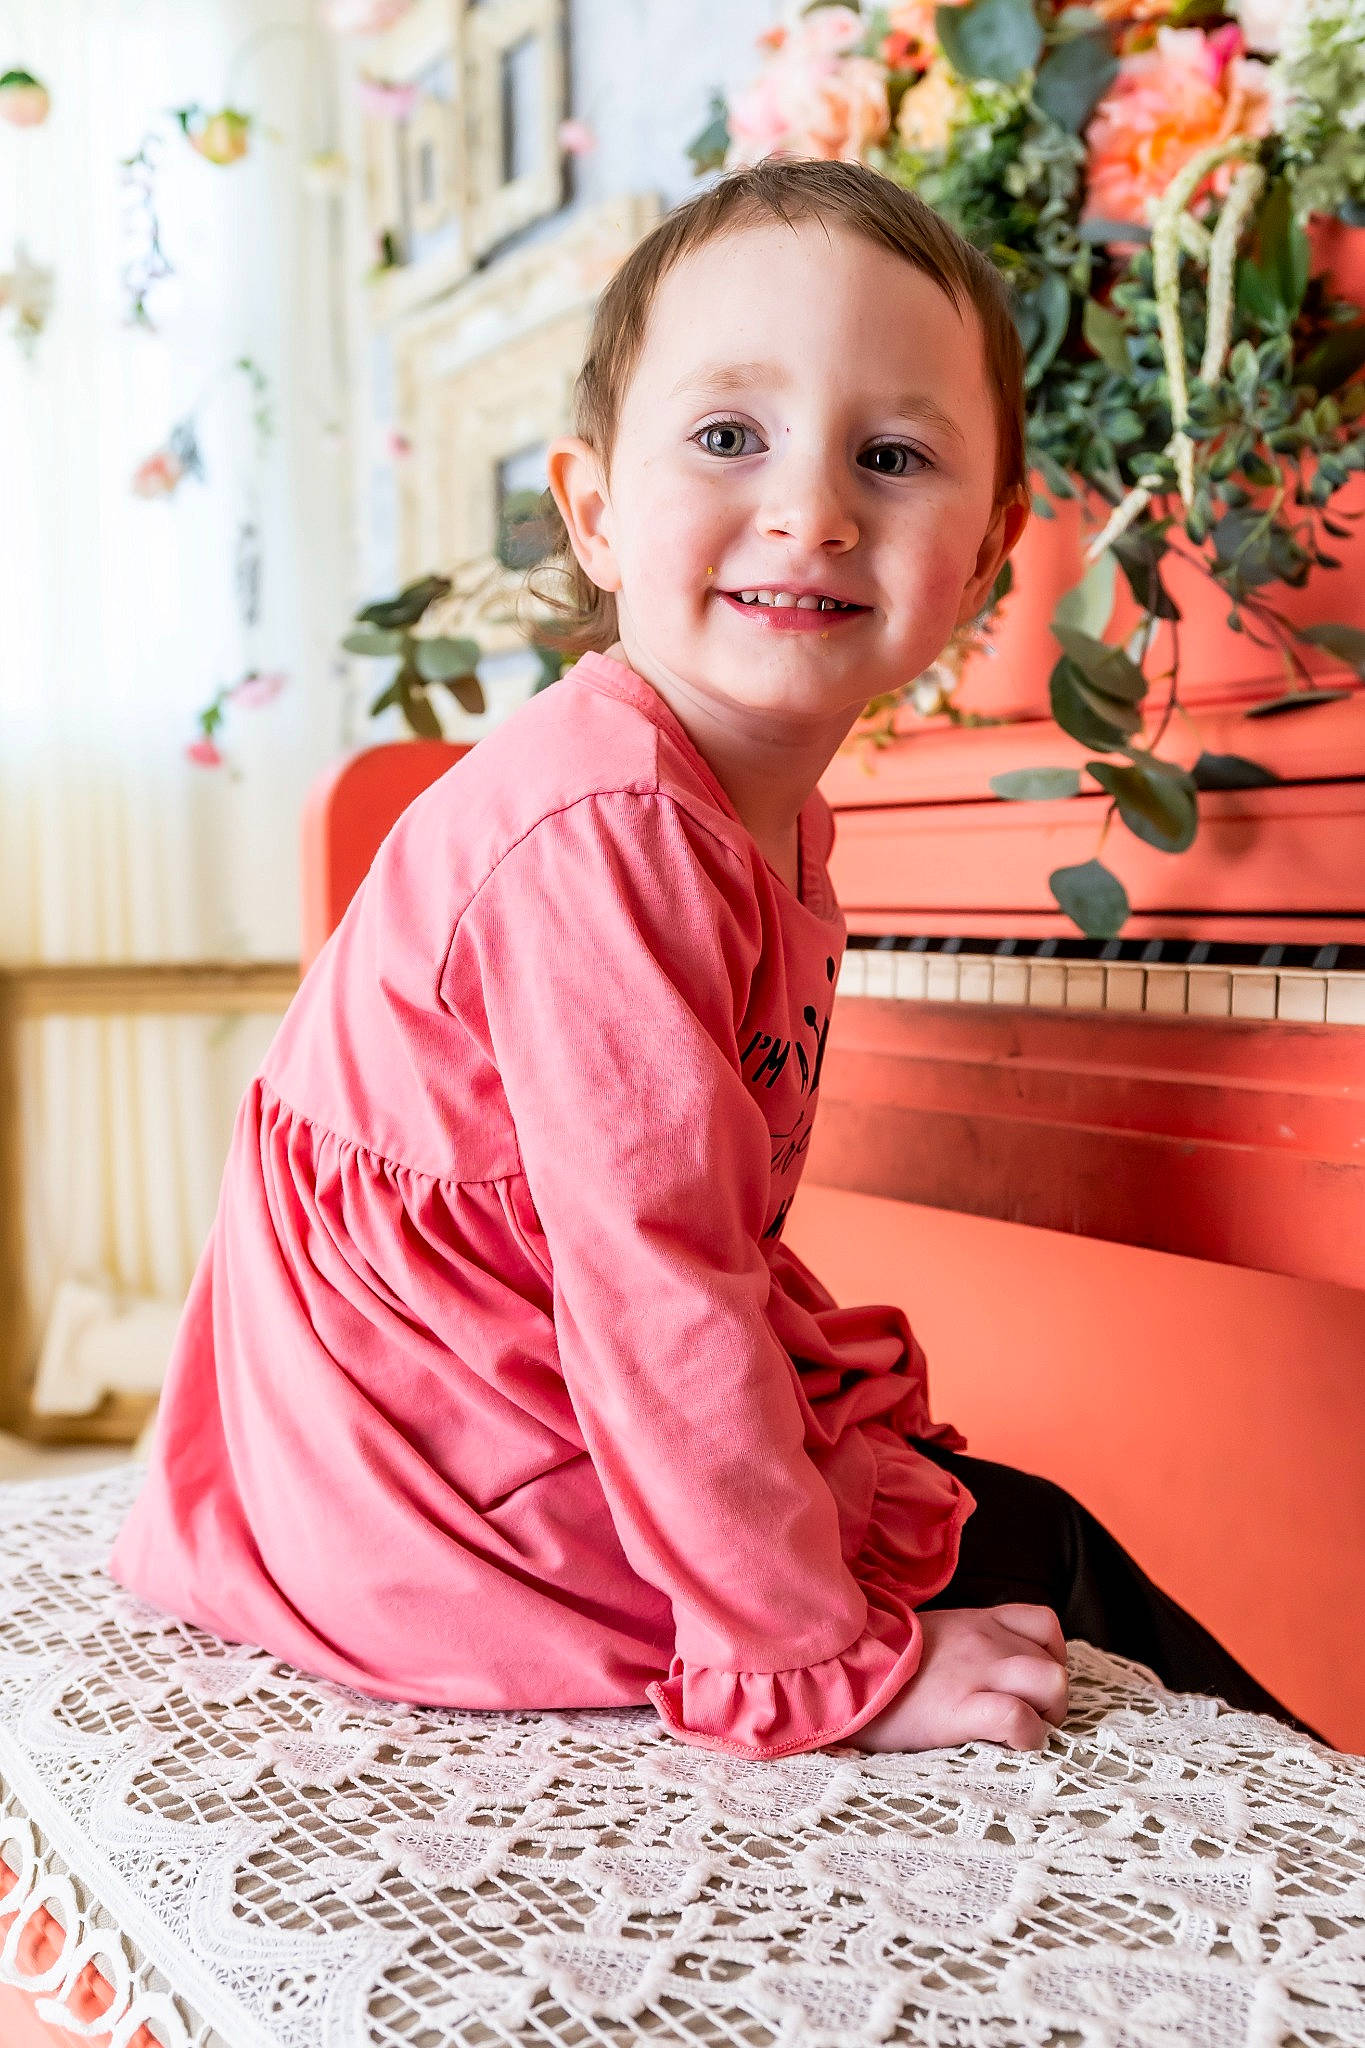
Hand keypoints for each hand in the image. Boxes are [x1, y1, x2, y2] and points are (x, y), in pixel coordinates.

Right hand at [850, 1604, 1068, 1753]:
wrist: (837, 1667)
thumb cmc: (876, 1663)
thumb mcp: (925, 1638)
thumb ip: (959, 1646)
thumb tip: (979, 1676)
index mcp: (974, 1622)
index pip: (1043, 1623)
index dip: (1050, 1658)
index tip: (1030, 1687)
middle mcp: (984, 1640)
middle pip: (1055, 1661)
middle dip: (1053, 1698)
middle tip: (1029, 1720)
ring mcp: (975, 1672)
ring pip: (1051, 1682)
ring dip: (1047, 1716)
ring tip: (1024, 1734)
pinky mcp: (959, 1708)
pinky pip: (1018, 1718)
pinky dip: (1026, 1737)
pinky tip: (1009, 1746)